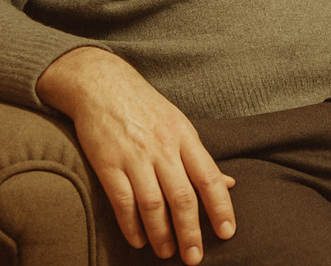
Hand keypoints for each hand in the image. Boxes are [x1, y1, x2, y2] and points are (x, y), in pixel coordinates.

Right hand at [36, 47, 235, 263]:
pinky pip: (122, 201)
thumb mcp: (179, 124)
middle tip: (194, 258)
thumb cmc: (145, 107)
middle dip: (190, 232)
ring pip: (153, 204)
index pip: (208, 176)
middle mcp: (162, 147)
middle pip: (182, 197)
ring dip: (161, 234)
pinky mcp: (108, 163)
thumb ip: (200, 157)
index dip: (221, 206)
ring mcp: (134, 155)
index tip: (227, 232)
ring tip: (167, 252)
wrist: (101, 83)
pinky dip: (131, 225)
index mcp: (184, 136)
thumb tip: (229, 183)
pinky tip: (138, 240)